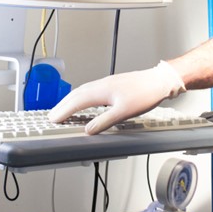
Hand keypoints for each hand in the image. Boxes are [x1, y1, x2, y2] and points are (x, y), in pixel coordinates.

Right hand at [47, 61, 186, 133]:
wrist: (160, 81)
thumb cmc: (145, 94)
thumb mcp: (124, 112)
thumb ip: (104, 122)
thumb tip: (88, 130)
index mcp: (101, 91)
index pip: (76, 102)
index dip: (63, 111)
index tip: (52, 119)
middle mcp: (101, 85)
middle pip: (76, 95)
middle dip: (62, 106)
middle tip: (52, 116)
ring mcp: (107, 83)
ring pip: (82, 91)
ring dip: (70, 101)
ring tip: (63, 109)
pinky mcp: (112, 85)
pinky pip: (90, 90)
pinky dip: (81, 97)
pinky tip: (84, 102)